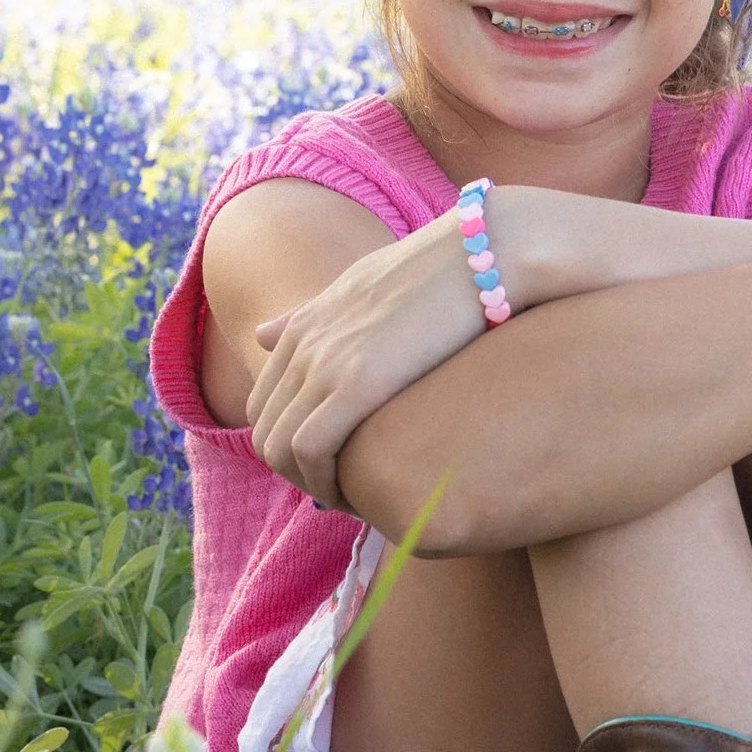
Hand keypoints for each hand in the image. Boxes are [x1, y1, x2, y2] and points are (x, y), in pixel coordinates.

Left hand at [246, 206, 490, 506]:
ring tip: (360, 500)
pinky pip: (311, 450)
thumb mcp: (364, 286)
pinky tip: (364, 497)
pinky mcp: (358, 383)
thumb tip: (263, 334)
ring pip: (280, 449)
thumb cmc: (445, 272)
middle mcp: (304, 345)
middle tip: (347, 493)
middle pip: (265, 434)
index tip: (335, 469)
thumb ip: (312, 315)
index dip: (291, 449)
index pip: (264, 407)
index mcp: (306, 325)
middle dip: (297, 475)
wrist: (488, 251)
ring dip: (311, 486)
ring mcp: (327, 363)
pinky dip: (326, 484)